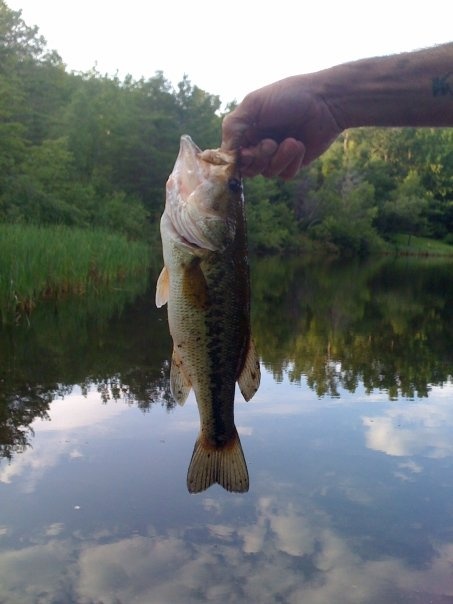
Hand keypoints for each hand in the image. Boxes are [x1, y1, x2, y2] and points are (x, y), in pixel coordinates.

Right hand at [221, 75, 342, 178]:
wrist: (326, 102)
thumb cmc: (290, 96)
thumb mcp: (254, 104)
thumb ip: (233, 127)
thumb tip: (224, 155)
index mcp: (246, 129)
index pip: (231, 155)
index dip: (236, 159)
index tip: (244, 153)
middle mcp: (259, 143)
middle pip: (247, 169)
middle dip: (258, 158)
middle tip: (270, 143)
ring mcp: (276, 155)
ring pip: (267, 173)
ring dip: (278, 158)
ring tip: (292, 142)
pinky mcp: (293, 163)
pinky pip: (285, 175)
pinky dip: (291, 162)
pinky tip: (300, 145)